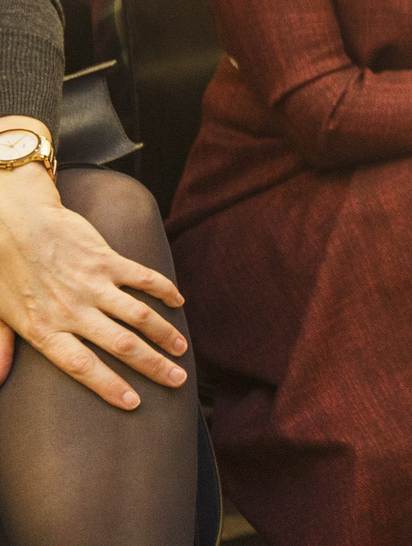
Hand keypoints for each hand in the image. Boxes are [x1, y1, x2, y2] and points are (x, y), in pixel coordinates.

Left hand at [0, 175, 188, 408]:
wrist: (12, 220)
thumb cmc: (1, 268)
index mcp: (44, 329)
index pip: (82, 367)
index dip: (110, 387)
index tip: (134, 402)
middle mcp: (72, 311)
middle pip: (121, 346)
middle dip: (153, 366)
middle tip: (177, 380)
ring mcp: (92, 284)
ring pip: (139, 316)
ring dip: (164, 334)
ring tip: (181, 349)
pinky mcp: (107, 260)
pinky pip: (143, 278)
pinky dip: (164, 290)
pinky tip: (178, 301)